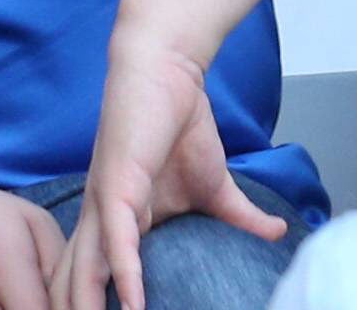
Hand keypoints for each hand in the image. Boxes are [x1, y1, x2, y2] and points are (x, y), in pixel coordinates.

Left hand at [60, 42, 283, 309]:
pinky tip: (131, 304)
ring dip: (88, 306)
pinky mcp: (117, 183)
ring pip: (87, 267)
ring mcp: (104, 201)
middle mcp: (100, 216)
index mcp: (117, 220)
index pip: (97, 278)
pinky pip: (116, 236)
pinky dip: (124, 271)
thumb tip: (278, 233)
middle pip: (78, 281)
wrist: (169, 70)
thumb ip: (240, 216)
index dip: (94, 309)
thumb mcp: (217, 185)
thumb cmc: (181, 123)